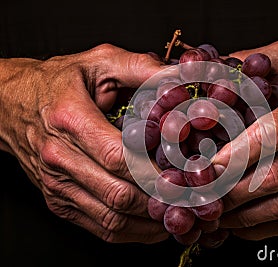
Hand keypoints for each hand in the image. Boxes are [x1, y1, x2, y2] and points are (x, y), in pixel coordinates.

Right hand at [0, 44, 168, 242]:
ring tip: (180, 215)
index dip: (155, 170)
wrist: (11, 103)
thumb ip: (140, 68)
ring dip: (150, 222)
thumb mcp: (99, 62)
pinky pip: (99, 227)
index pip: (118, 156)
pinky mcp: (58, 200)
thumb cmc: (60, 81)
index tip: (185, 173)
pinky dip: (132, 233)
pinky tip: (154, 226)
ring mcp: (57, 184)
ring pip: (111, 218)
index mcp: (70, 119)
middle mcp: (59, 157)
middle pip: (118, 193)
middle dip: (159, 200)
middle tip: (191, 198)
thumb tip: (179, 79)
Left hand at [213, 41, 277, 239]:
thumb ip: (252, 61)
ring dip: (242, 215)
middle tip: (201, 192)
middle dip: (231, 190)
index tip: (209, 165)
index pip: (273, 133)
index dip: (238, 153)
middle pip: (274, 177)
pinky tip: (238, 226)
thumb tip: (212, 70)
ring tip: (212, 214)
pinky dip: (262, 228)